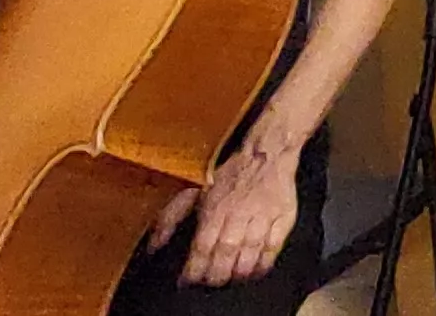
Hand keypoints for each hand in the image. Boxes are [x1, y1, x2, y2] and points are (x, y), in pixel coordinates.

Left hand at [177, 146, 299, 287]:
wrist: (266, 154)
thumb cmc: (229, 174)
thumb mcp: (192, 191)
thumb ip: (170, 218)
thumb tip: (153, 245)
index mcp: (214, 207)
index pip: (202, 247)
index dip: (193, 269)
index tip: (187, 280)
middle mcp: (237, 214)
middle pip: (225, 254)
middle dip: (216, 275)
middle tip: (211, 282)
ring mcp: (262, 217)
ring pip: (250, 254)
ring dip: (239, 272)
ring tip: (231, 279)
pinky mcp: (282, 218)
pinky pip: (273, 247)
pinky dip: (264, 263)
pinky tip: (255, 270)